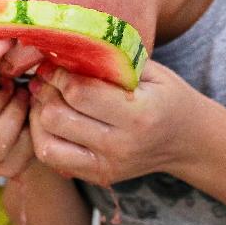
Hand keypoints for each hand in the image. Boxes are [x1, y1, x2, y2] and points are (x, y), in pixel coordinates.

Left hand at [28, 60, 200, 185]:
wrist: (187, 141)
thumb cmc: (165, 97)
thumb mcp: (149, 71)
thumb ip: (110, 61)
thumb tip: (63, 47)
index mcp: (139, 114)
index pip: (79, 93)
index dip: (57, 74)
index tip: (51, 63)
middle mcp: (121, 145)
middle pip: (57, 118)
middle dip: (45, 93)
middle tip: (45, 80)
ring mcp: (108, 165)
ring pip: (47, 142)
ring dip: (38, 116)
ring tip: (44, 99)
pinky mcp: (97, 176)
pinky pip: (52, 158)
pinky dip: (43, 137)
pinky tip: (50, 120)